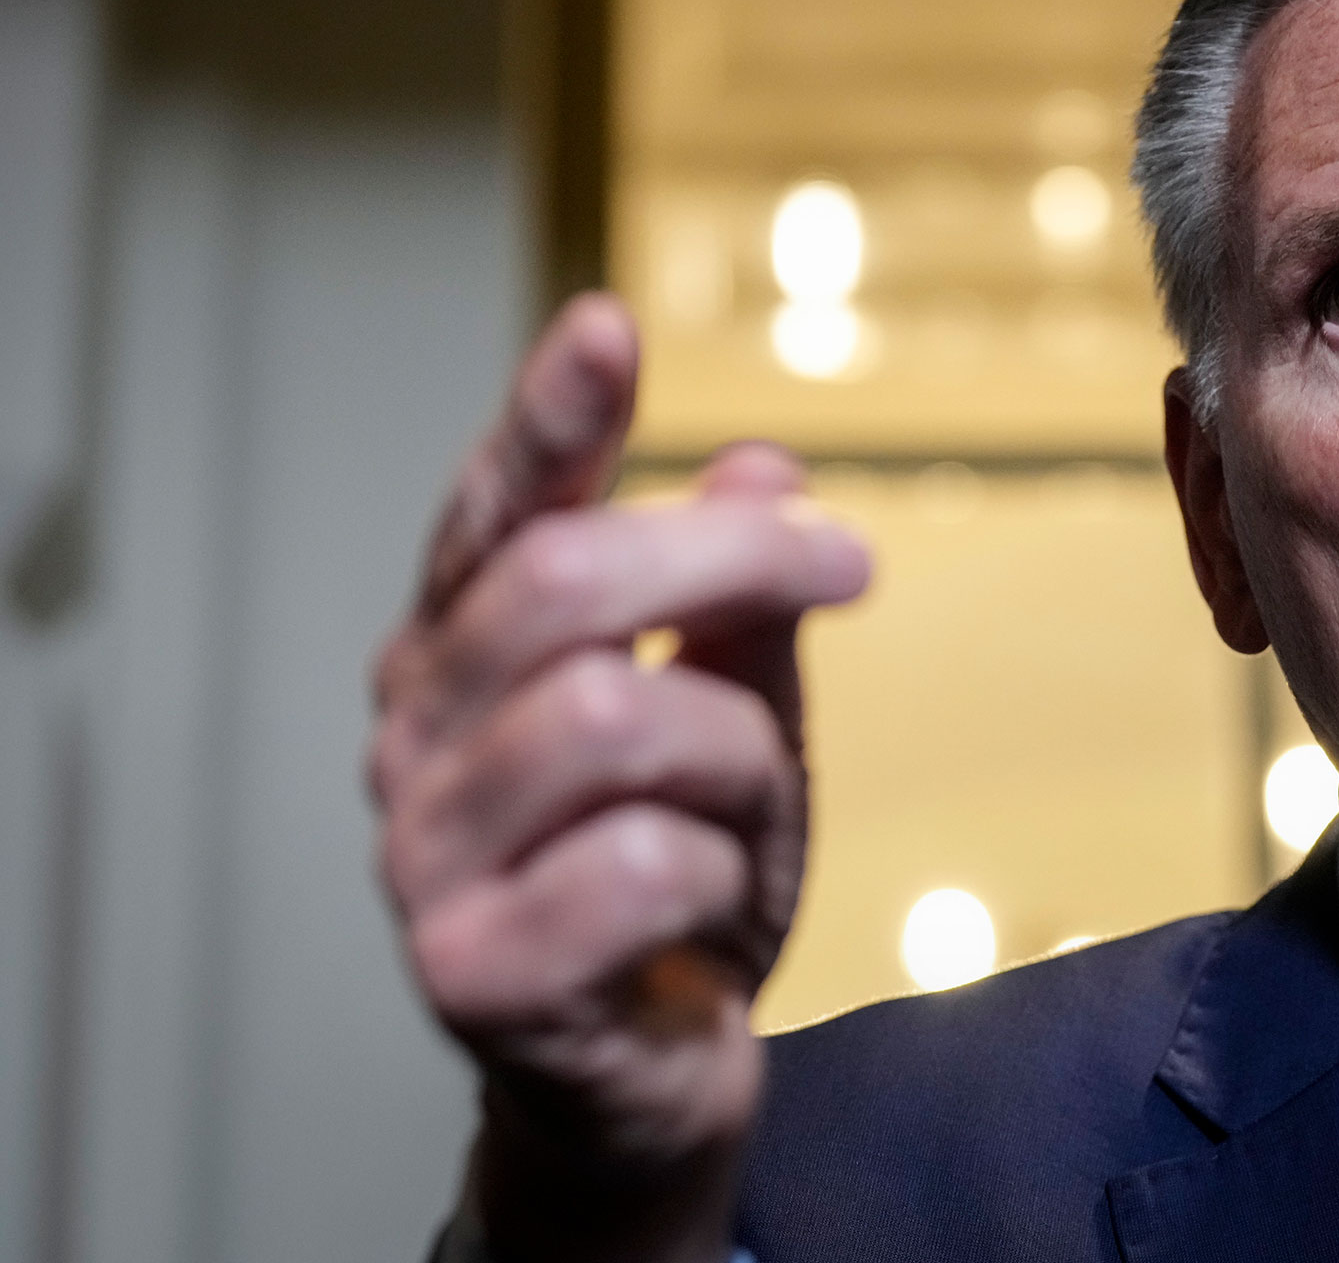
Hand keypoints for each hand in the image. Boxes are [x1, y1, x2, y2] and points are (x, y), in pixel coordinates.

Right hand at [369, 294, 870, 1261]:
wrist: (647, 1080)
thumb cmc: (675, 883)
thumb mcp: (732, 721)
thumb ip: (737, 605)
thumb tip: (767, 465)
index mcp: (468, 653)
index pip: (493, 511)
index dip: (547, 417)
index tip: (608, 326)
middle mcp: (417, 736)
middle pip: (560, 584)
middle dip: (733, 557)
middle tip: (853, 563)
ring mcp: (426, 854)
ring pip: (614, 717)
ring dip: (736, 757)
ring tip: (751, 814)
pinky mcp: (469, 969)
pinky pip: (638, 861)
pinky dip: (721, 869)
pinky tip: (710, 906)